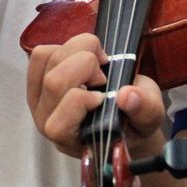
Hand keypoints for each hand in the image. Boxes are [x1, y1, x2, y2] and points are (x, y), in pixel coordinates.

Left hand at [26, 33, 164, 157]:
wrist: (120, 113)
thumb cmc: (132, 119)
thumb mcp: (151, 116)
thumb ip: (144, 109)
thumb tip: (126, 96)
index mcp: (71, 140)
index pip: (59, 125)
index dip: (82, 101)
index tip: (103, 96)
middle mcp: (47, 122)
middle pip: (54, 82)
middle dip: (85, 65)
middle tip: (104, 72)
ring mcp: (37, 100)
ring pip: (46, 61)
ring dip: (76, 50)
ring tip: (97, 62)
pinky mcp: (35, 80)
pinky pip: (39, 54)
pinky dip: (64, 47)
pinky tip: (82, 57)